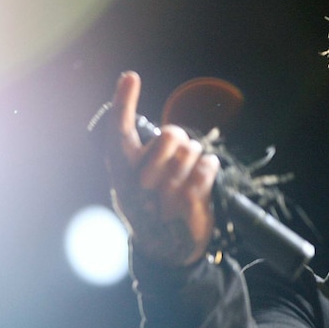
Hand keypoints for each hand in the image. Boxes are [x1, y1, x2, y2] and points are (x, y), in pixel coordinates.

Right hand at [103, 71, 219, 266]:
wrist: (164, 250)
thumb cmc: (149, 209)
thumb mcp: (129, 185)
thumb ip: (135, 159)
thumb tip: (160, 131)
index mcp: (121, 172)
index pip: (118, 131)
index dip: (123, 101)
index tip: (130, 77)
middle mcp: (140, 181)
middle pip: (170, 135)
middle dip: (180, 138)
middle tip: (178, 153)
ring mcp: (165, 192)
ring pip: (192, 149)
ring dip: (196, 155)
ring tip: (190, 170)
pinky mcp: (190, 201)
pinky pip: (208, 164)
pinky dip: (210, 166)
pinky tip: (204, 176)